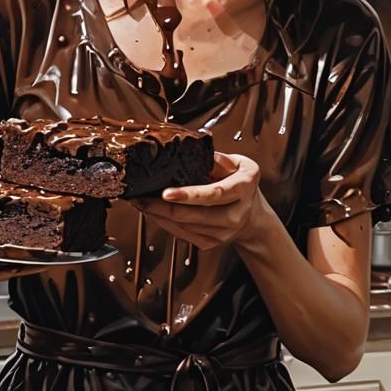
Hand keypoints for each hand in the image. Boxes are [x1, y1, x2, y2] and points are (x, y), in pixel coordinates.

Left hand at [131, 152, 269, 249]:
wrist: (253, 217)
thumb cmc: (241, 183)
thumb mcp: (237, 163)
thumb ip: (215, 158)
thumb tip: (190, 147)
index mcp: (243, 188)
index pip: (215, 194)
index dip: (189, 195)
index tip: (166, 193)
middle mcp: (235, 215)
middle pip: (192, 215)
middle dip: (160, 207)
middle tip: (138, 197)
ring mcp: (223, 233)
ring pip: (183, 226)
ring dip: (157, 215)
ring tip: (140, 202)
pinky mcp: (210, 244)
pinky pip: (182, 235)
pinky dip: (164, 223)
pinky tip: (153, 212)